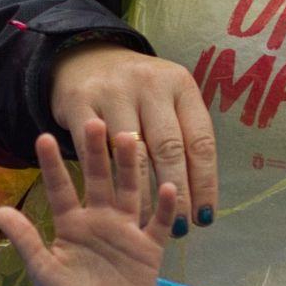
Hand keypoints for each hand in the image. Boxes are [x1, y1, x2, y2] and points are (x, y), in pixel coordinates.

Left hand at [0, 123, 171, 285]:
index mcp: (72, 222)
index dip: (53, 165)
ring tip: (130, 138)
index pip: (60, 188)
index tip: (44, 137)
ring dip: (130, 167)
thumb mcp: (44, 272)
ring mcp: (126, 230)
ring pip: (129, 192)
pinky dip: (164, 207)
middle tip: (94, 122)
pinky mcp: (149, 248)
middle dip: (95, 153)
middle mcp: (99, 218)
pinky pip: (157, 225)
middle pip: (98, 180)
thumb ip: (26, 241)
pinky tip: (167, 187)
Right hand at [48, 38, 215, 233]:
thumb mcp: (168, 99)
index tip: (205, 217)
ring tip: (148, 222)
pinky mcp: (79, 102)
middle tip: (182, 227)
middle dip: (178, 192)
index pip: (200, 140)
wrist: (86, 58)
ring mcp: (112, 91)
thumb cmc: (139, 93)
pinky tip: (113, 201)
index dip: (205, 183)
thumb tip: (201, 194)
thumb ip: (184, 135)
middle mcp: (150, 84)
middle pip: (168, 147)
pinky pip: (94, 149)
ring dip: (142, 193)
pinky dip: (105, 178)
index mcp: (180, 84)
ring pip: (132, 152)